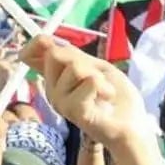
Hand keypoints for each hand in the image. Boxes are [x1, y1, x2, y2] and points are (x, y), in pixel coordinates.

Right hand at [23, 35, 149, 151]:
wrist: (134, 124)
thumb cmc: (116, 96)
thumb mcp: (96, 67)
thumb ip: (72, 55)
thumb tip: (46, 41)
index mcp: (55, 78)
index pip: (30, 54)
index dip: (40, 43)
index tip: (56, 46)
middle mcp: (52, 90)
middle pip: (55, 54)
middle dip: (83, 60)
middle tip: (97, 79)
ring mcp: (60, 102)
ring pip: (75, 67)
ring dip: (99, 76)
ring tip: (104, 92)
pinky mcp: (74, 111)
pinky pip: (90, 82)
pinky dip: (104, 86)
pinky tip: (106, 99)